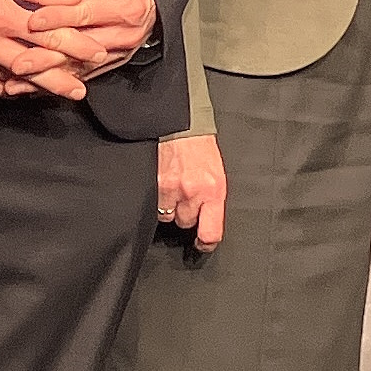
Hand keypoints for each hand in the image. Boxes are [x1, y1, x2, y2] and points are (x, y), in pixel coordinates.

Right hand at [0, 0, 90, 98]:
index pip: (47, 35)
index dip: (74, 45)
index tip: (94, 51)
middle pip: (31, 65)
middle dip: (60, 78)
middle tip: (80, 87)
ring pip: (6, 79)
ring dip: (33, 86)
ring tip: (56, 91)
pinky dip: (1, 87)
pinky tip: (17, 90)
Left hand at [30, 0, 156, 72]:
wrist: (151, 0)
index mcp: (126, 8)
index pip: (86, 14)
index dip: (58, 17)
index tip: (33, 20)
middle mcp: (124, 35)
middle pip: (80, 48)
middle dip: (47, 55)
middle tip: (20, 60)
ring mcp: (117, 53)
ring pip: (78, 67)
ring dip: (47, 74)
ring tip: (22, 78)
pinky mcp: (110, 64)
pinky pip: (80, 75)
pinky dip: (55, 81)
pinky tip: (33, 86)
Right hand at [156, 131, 227, 246]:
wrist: (182, 125)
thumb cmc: (201, 150)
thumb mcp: (217, 174)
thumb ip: (212, 200)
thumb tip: (207, 224)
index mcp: (214, 191)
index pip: (211, 232)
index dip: (205, 243)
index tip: (202, 244)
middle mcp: (193, 192)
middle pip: (185, 223)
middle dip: (185, 213)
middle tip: (186, 196)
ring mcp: (172, 189)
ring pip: (167, 216)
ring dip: (169, 206)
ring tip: (174, 187)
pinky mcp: (155, 184)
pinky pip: (154, 204)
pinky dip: (157, 198)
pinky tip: (163, 183)